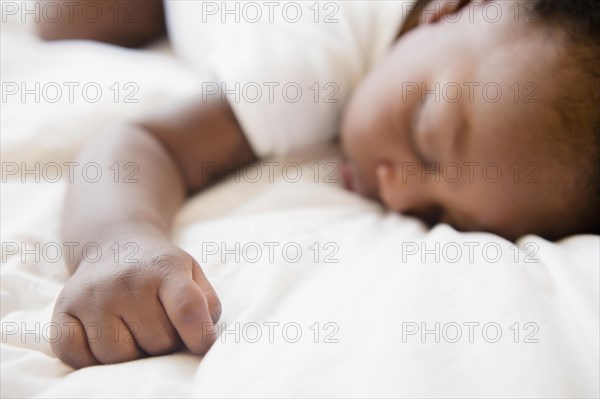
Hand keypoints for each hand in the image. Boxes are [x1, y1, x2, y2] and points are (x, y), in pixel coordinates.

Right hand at [51, 235, 220, 367]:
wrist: (115, 243)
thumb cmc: (159, 269)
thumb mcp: (191, 273)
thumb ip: (206, 304)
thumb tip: (202, 340)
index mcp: (164, 268)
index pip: (187, 309)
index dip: (199, 336)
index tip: (202, 345)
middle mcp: (126, 279)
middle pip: (157, 342)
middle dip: (165, 343)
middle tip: (159, 323)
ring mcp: (92, 294)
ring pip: (118, 357)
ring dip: (132, 353)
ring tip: (133, 329)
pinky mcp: (63, 308)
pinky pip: (74, 356)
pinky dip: (90, 359)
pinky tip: (104, 338)